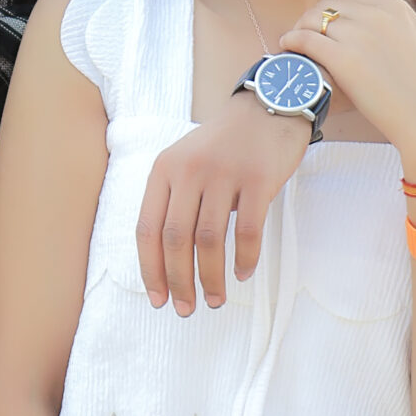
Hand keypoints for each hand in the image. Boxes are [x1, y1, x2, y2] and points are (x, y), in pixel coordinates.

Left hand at [135, 91, 308, 313]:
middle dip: (178, 281)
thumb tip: (167, 261)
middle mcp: (189, 170)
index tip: (157, 298)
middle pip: (176, 239)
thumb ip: (174, 200)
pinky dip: (244, 258)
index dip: (150, 269)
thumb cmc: (225, 144)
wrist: (268, 106)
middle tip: (186, 308)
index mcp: (164, 169)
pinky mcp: (258, 179)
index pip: (147, 228)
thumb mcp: (186, 161)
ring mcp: (224, 174)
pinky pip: (248, 230)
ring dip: (210, 277)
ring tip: (214, 299)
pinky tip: (242, 273)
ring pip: (209, 239)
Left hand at [281, 0, 415, 180]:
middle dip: (316, 18)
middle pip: (329, 5)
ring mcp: (358, 36)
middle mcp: (376, 16)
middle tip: (308, 36)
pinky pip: (305, 39)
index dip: (337, 12)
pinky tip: (288, 49)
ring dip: (300, 29)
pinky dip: (292, 41)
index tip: (330, 29)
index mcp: (395, 7)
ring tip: (295, 44)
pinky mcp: (343, 60)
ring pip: (313, 19)